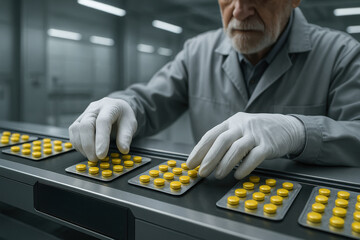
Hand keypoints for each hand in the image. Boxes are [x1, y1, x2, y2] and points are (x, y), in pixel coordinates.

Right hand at [69, 97, 136, 161]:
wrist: (116, 109)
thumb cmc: (123, 116)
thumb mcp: (130, 124)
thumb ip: (126, 136)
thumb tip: (123, 149)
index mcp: (109, 107)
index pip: (103, 122)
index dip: (101, 139)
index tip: (101, 154)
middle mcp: (94, 109)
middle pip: (86, 125)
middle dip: (89, 145)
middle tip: (96, 158)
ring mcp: (84, 114)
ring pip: (76, 129)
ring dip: (82, 146)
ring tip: (92, 157)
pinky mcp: (78, 122)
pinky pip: (73, 133)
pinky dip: (78, 145)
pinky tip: (87, 152)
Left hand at [186, 112, 304, 178]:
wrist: (287, 127)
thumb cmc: (258, 131)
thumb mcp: (240, 129)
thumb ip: (225, 140)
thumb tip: (205, 159)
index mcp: (232, 122)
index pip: (211, 135)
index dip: (199, 150)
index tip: (190, 163)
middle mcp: (242, 125)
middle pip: (222, 141)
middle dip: (209, 158)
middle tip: (202, 172)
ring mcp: (256, 134)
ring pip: (237, 149)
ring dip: (225, 164)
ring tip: (218, 175)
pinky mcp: (269, 144)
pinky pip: (255, 156)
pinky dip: (245, 167)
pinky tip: (238, 175)